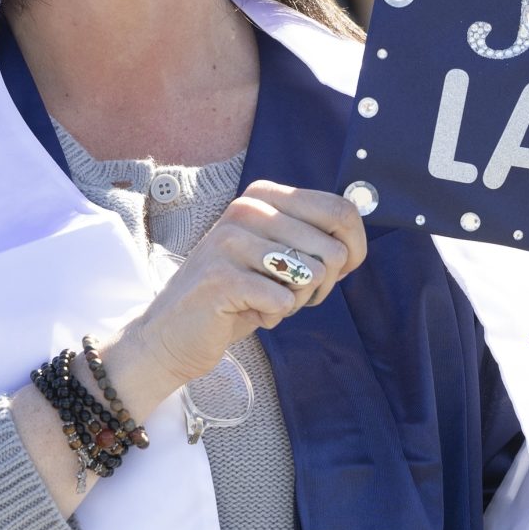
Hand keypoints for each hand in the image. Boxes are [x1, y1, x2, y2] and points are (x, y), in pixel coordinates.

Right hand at [100, 181, 367, 415]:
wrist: (172, 334)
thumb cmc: (236, 295)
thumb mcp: (276, 255)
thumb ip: (311, 239)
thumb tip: (356, 236)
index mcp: (263, 195)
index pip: (340, 209)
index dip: (354, 248)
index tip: (338, 272)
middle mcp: (247, 209)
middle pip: (332, 249)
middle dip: (321, 286)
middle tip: (287, 295)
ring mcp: (230, 240)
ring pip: (311, 275)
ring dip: (295, 301)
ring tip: (263, 300)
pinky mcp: (221, 277)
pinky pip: (283, 300)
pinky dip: (274, 316)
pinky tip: (249, 312)